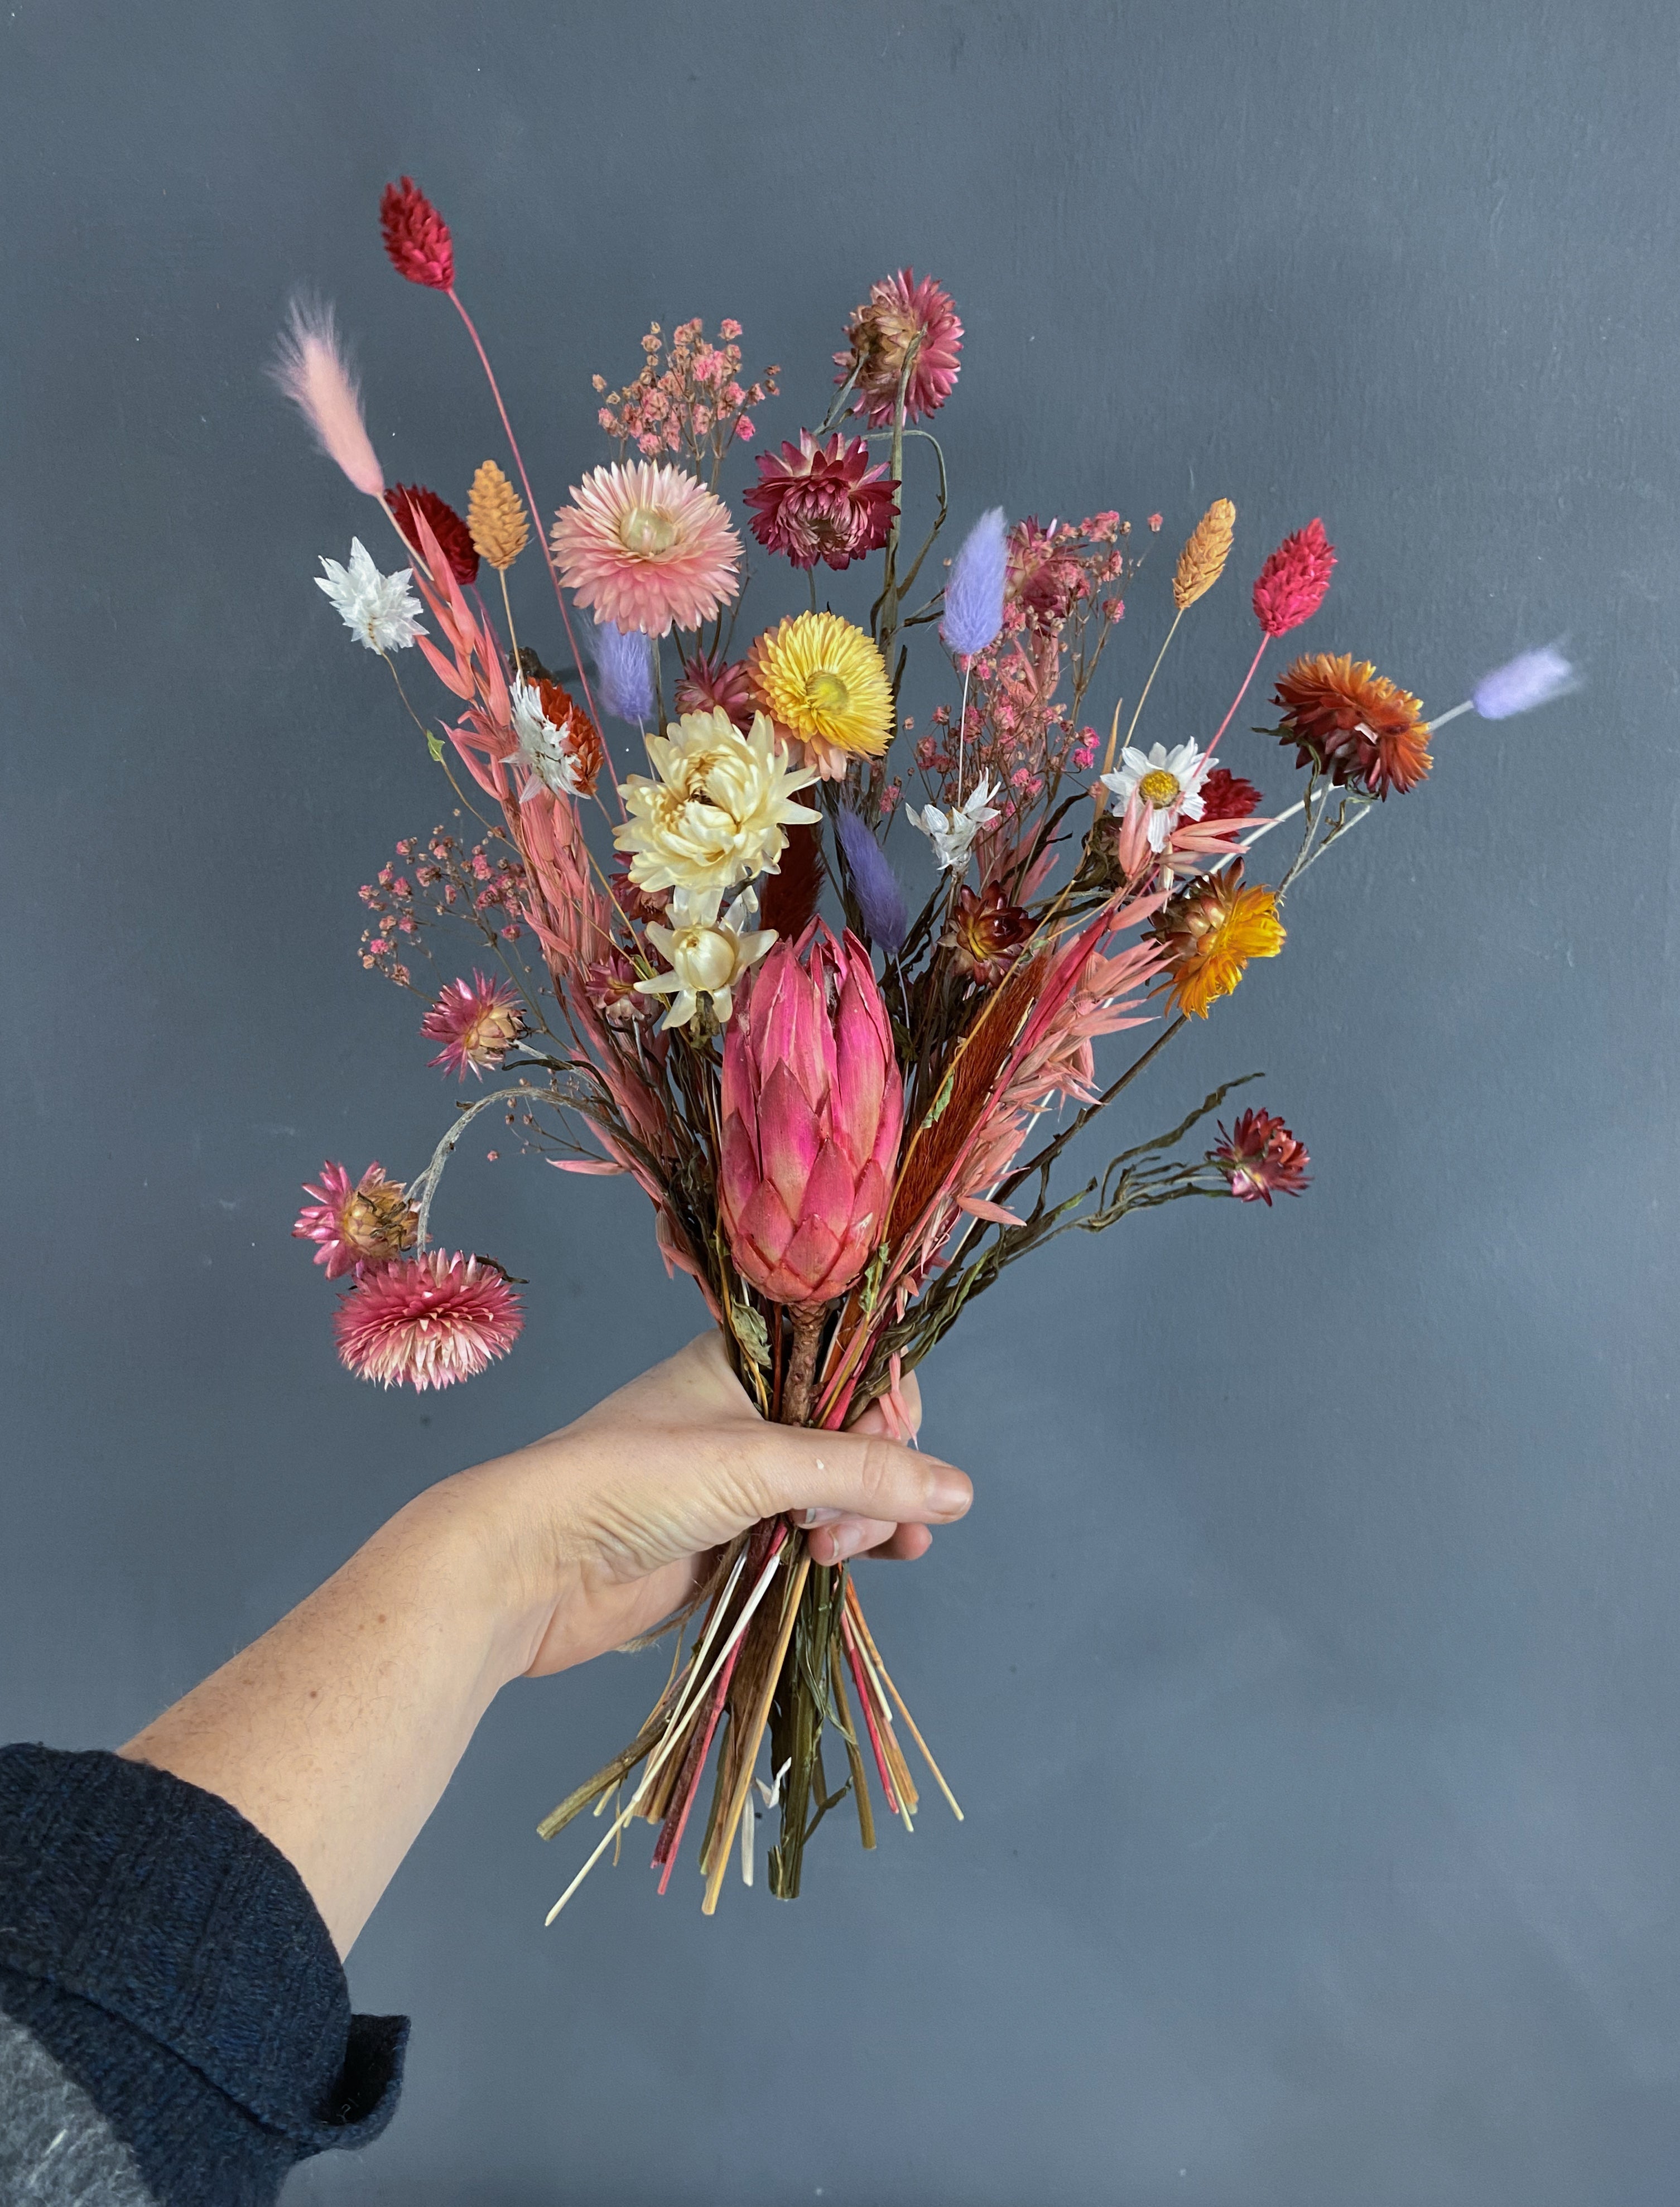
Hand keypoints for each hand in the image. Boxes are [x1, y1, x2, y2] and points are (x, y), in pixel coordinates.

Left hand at [453, 1331, 970, 1678]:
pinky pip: (817, 1534)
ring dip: (866, 1519)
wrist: (531, 1565)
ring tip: (841, 1554)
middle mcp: (750, 1408)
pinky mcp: (736, 1537)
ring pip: (843, 1488)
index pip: (852, 1360)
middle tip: (847, 1523)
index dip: (886, 1403)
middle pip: (857, 1429)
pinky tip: (878, 1560)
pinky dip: (851, 1547)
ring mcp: (743, 1477)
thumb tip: (957, 1489)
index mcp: (747, 1357)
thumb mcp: (757, 1464)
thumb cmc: (626, 1482)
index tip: (892, 1446)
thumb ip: (862, 1473)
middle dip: (877, 1476)